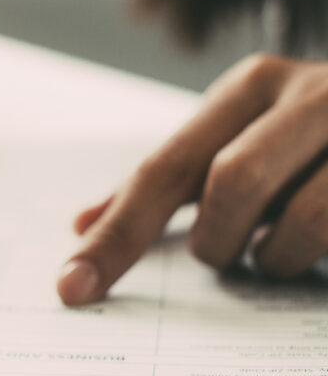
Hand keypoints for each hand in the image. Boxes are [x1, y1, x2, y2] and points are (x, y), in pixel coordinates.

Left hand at [58, 54, 327, 303]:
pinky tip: (323, 249)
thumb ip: (172, 182)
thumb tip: (81, 225)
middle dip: (219, 241)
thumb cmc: (318, 142)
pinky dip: (320, 258)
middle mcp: (313, 92)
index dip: (116, 236)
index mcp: (251, 86)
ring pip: (300, 222)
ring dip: (278, 258)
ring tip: (283, 251)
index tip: (72, 289)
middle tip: (228, 253)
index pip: (163, 170)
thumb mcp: (243, 142)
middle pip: (228, 187)